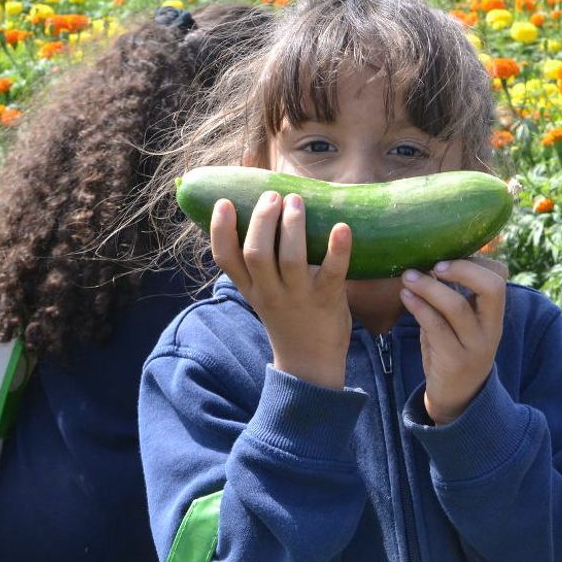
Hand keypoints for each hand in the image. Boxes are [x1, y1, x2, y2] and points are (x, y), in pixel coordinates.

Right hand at [210, 191, 351, 388]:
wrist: (310, 364)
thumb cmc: (290, 317)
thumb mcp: (263, 294)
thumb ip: (260, 264)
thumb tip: (266, 212)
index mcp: (251, 288)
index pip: (225, 259)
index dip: (220, 230)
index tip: (224, 203)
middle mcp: (270, 292)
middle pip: (256, 254)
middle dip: (262, 221)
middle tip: (273, 197)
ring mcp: (299, 297)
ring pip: (290, 259)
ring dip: (292, 227)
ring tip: (296, 202)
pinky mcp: (328, 300)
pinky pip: (333, 272)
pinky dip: (337, 248)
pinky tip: (342, 227)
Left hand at [399, 259, 505, 424]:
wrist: (457, 398)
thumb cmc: (454, 350)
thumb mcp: (460, 323)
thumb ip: (453, 296)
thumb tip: (427, 259)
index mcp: (494, 314)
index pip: (499, 278)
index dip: (476, 261)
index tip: (448, 256)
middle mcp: (491, 329)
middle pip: (491, 288)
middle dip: (462, 269)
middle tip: (434, 265)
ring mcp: (475, 346)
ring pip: (457, 307)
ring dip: (429, 287)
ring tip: (408, 277)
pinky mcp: (454, 361)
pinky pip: (436, 327)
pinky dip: (418, 307)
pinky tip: (405, 296)